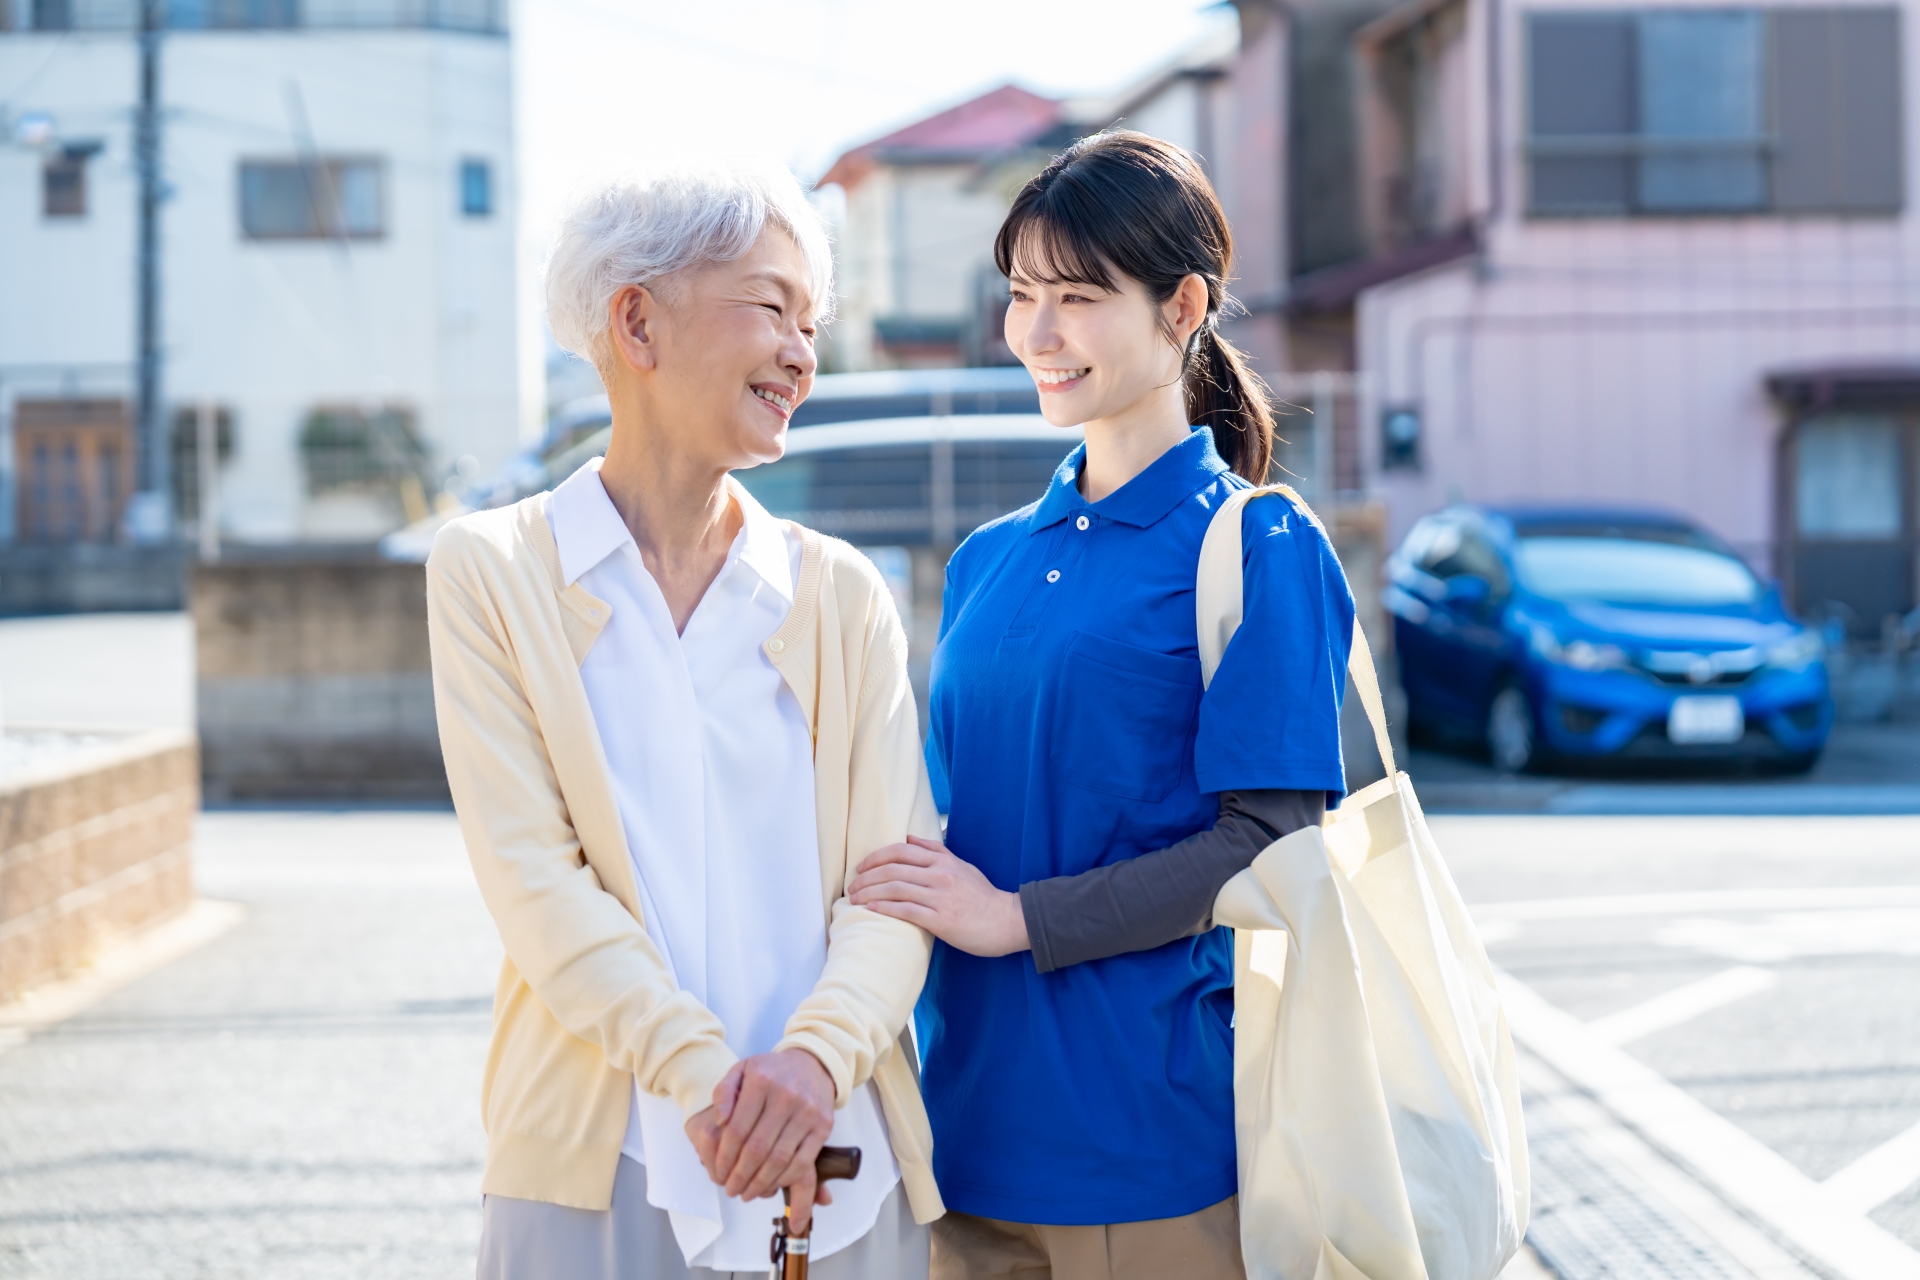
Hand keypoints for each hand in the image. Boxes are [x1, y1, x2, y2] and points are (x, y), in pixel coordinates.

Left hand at [699, 1049, 835, 1230]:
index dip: (726, 1157)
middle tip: (731, 1190)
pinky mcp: (823, 1126)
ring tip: (747, 1193)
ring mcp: (807, 1112)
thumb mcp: (742, 1069)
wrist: (814, 1063)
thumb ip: (723, 1092)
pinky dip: (785, 1179)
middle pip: (758, 1149)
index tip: (719, 1173)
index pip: (738, 1129)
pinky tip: (772, 1184)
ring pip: (779, 1159)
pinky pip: (803, 1162)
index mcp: (761, 1082)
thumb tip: (718, 1121)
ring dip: (760, 1183)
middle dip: (740, 1176)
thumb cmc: (772, 1072)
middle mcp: (786, 1096)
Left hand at [849, 835, 1030, 957]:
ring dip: (870, 892)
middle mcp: (940, 875)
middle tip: (851, 886)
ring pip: (896, 889)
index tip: (861, 868)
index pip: (901, 851)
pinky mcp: (941, 920)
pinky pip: (906, 911)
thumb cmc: (983, 896)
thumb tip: (909, 839)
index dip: (875, 858)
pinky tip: (871, 909)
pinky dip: (885, 908)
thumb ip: (936, 851)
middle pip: (893, 870)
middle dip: (866, 877)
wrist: (1007, 921)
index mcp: (943, 861)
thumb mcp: (961, 866)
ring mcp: (940, 898)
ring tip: (854, 899)